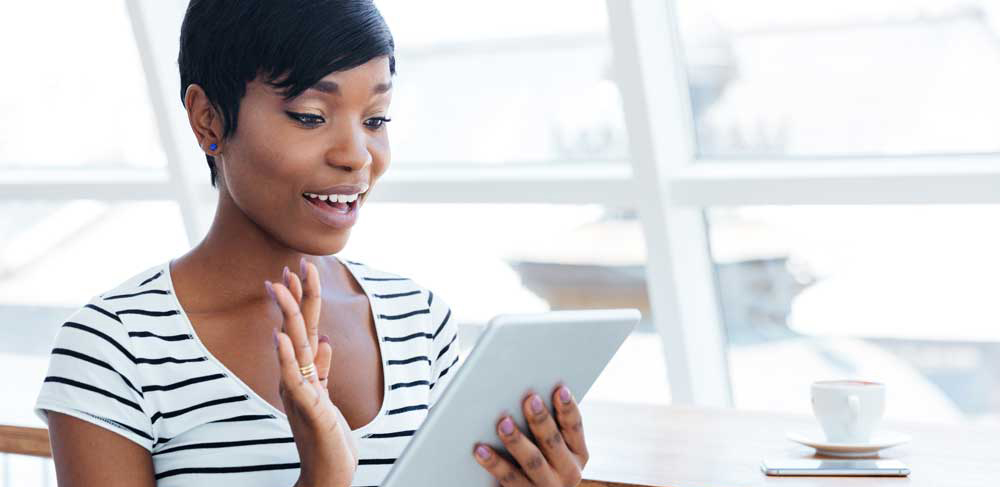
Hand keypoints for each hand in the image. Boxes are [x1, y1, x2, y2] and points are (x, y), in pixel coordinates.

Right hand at [267, 258, 357, 486]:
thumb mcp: (325, 396)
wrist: (328, 471)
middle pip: (297, 330)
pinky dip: (287, 358)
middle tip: (290, 265)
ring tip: (281, 286)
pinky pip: (294, 379)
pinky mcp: (308, 408)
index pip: (304, 328)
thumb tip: (327, 341)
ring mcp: (300, 391)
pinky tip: (280, 338)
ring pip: (293, 347)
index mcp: (305, 371)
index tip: (300, 269)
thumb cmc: (325, 434)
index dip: (304, 298)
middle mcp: (298, 377)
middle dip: (295, 296)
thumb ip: (323, 370)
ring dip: (288, 316)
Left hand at [472, 385, 589, 486]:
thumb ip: (547, 425)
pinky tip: (481, 450)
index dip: (568, 407)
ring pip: (533, 461)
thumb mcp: (554, 447)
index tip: (560, 389)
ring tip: (504, 424)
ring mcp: (547, 486)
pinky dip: (495, 463)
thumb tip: (527, 393)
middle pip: (553, 442)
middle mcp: (568, 472)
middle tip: (530, 400)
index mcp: (578, 453)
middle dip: (541, 420)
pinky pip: (509, 479)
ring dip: (518, 441)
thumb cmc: (541, 458)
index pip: (574, 426)